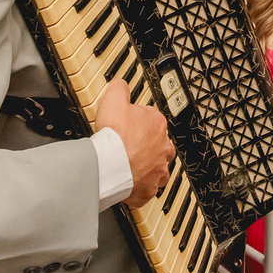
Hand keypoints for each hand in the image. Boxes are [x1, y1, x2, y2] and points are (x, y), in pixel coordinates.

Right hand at [95, 79, 173, 207]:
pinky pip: (147, 188)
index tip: (130, 121)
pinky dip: (140, 187)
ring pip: (158, 167)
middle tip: (131, 144)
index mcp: (157, 124)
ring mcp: (158, 169)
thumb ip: (119, 88)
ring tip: (132, 165)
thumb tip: (121, 84)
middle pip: (160, 144)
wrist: (109, 164)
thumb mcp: (114, 99)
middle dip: (148, 144)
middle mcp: (162, 147)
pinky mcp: (149, 188)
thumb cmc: (114, 135)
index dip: (139, 119)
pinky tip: (130, 183)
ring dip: (148, 166)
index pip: (153, 118)